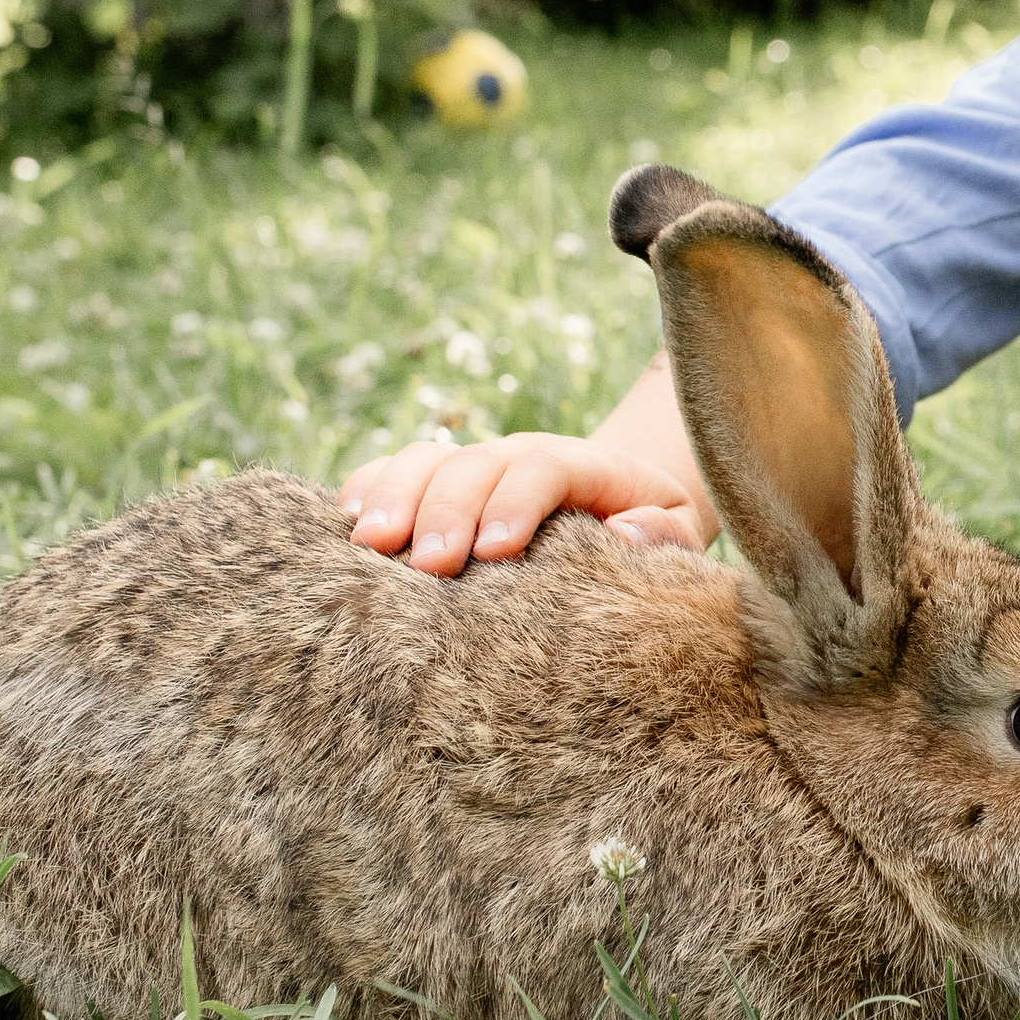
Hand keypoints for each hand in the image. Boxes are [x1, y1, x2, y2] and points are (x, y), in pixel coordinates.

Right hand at [339, 432, 712, 574]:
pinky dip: (366, 491)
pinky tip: (342, 524)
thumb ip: (664, 533)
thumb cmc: (651, 527)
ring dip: (395, 498)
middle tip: (427, 564)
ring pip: (425, 460)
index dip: (516, 504)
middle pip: (474, 463)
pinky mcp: (439, 483)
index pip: (544, 469)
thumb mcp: (678, 529)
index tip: (494, 552)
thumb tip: (629, 534)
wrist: (624, 501)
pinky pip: (393, 472)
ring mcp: (475, 465)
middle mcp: (520, 456)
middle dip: (447, 509)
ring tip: (370, 546)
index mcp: (584, 467)